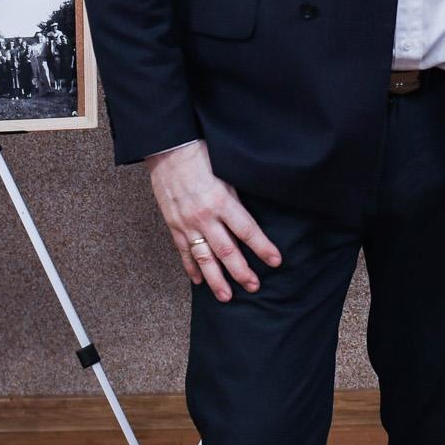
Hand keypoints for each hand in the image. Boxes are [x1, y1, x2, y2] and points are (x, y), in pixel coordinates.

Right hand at [145, 140, 281, 301]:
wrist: (168, 149)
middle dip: (242, 272)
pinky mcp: (173, 225)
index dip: (263, 248)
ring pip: (204, 258)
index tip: (276, 261)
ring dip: (216, 280)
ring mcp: (187, 224)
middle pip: (227, 252)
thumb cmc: (200, 155)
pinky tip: (198, 280)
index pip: (248, 231)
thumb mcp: (227, 173)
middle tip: (254, 287)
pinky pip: (184, 251)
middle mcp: (205, 217)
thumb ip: (237, 198)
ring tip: (226, 296)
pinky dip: (191, 267)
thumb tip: (251, 218)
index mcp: (222, 202)